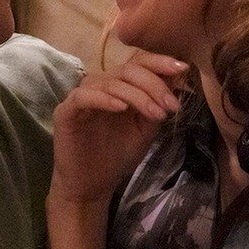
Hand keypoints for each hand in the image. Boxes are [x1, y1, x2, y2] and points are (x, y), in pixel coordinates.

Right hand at [50, 52, 188, 204]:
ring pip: (110, 82)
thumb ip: (157, 102)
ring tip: (156, 114)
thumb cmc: (118, 156)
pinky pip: (84, 97)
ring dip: (137, 96)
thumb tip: (178, 77)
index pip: (138, 63)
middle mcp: (99, 85)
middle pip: (127, 70)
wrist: (92, 185)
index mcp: (118, 86)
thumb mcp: (146, 128)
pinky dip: (104, 100)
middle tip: (171, 106)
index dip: (159, 62)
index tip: (183, 69)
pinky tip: (122, 109)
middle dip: (154, 85)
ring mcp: (81, 96)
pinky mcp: (65, 111)